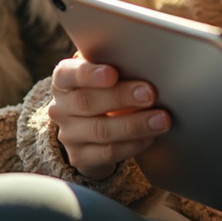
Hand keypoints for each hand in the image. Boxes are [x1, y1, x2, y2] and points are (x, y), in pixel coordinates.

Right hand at [47, 54, 170, 179]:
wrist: (92, 129)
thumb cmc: (105, 91)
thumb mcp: (105, 76)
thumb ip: (117, 67)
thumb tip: (148, 63)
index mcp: (63, 81)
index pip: (68, 74)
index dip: (89, 74)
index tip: (113, 74)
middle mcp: (60, 108)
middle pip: (87, 102)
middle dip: (121, 97)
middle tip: (150, 94)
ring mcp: (68, 135)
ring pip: (100, 131)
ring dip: (135, 125)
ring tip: (161, 120)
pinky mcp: (79, 157)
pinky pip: (108, 153)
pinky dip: (132, 145)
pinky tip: (150, 137)